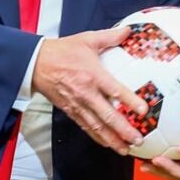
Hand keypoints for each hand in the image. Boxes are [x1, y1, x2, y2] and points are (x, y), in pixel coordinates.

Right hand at [32, 27, 148, 154]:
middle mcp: (86, 94)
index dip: (131, 102)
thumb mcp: (87, 39)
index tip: (144, 111)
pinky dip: (98, 138)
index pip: (115, 91)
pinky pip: (86, 127)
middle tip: (138, 140)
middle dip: (124, 130)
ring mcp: (77, 105)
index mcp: (93, 75)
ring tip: (126, 149)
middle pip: (107, 116)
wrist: (35, 63)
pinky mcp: (70, 111)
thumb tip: (130, 30)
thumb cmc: (63, 51)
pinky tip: (109, 144)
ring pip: (97, 127)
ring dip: (112, 139)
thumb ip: (110, 36)